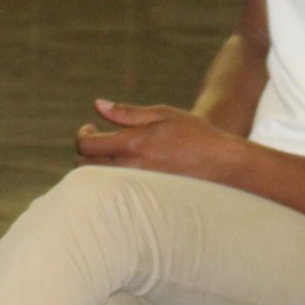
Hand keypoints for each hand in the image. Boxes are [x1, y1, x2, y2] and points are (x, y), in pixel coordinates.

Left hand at [76, 99, 245, 182]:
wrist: (222, 164)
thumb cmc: (194, 134)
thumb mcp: (161, 114)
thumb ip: (126, 113)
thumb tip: (97, 105)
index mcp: (132, 144)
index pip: (86, 145)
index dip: (82, 135)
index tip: (90, 128)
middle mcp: (130, 169)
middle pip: (85, 167)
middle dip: (84, 152)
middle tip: (96, 140)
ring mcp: (137, 187)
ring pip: (98, 183)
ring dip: (95, 168)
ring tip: (110, 155)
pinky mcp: (145, 198)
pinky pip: (116, 193)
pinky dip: (110, 182)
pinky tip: (124, 170)